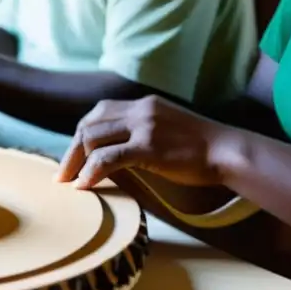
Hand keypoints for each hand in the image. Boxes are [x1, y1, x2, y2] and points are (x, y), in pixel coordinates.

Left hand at [56, 95, 227, 188]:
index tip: (73, 156)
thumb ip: (143, 131)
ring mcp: (145, 126)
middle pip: (90, 124)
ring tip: (71, 182)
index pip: (98, 112)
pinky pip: (108, 158)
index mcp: (143, 104)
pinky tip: (85, 185)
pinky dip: (91, 172)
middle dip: (72, 150)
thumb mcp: (167, 127)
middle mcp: (140, 109)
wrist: (227, 150)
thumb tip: (117, 151)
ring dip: (76, 162)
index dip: (81, 134)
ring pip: (94, 138)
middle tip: (63, 174)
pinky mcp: (149, 146)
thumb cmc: (201, 147)